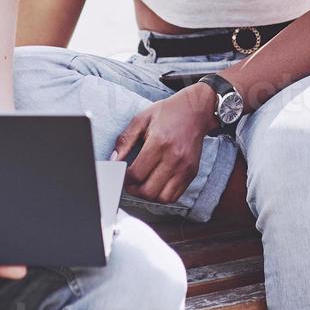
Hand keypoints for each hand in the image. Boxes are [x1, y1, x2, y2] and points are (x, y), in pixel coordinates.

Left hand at [111, 84, 217, 203]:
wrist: (195, 111)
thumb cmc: (168, 113)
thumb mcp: (141, 119)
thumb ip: (125, 140)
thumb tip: (114, 160)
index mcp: (159, 143)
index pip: (137, 174)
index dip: (124, 178)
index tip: (122, 173)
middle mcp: (174, 158)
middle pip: (148, 191)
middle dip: (134, 190)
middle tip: (130, 182)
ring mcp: (185, 167)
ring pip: (162, 198)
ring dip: (148, 195)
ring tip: (142, 184)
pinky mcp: (192, 172)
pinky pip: (175, 196)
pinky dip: (162, 195)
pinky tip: (156, 184)